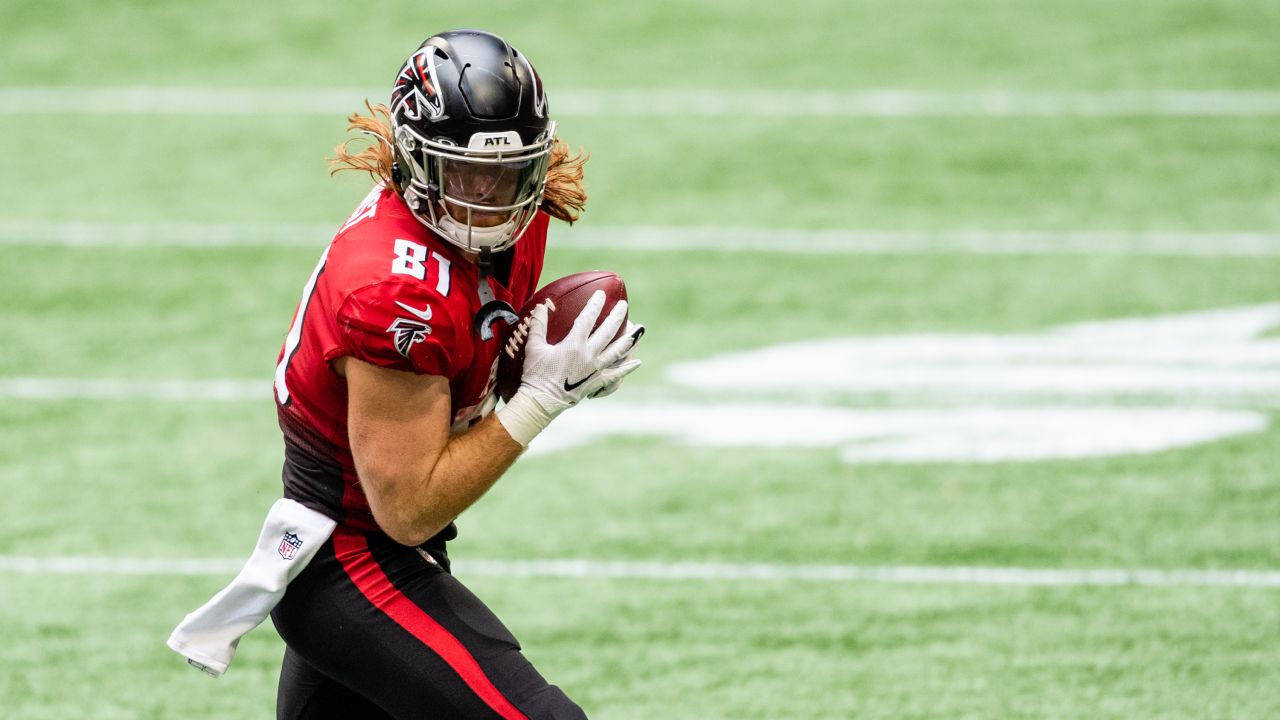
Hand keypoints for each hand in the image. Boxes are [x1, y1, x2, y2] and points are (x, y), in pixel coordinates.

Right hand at [496, 291, 643, 445]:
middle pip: (608, 332)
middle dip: (617, 316)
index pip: (587, 319)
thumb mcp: (534, 347)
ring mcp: (595, 369)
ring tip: (638, 329)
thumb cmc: (536, 374)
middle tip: (624, 305)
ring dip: (629, 339)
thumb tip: (540, 307)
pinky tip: (637, 362)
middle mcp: (588, 355)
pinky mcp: (596, 382)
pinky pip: (615, 375)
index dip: (595, 304)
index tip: (601, 294)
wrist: (542, 401)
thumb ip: (538, 325)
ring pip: (617, 351)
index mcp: (573, 344)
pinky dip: (626, 368)